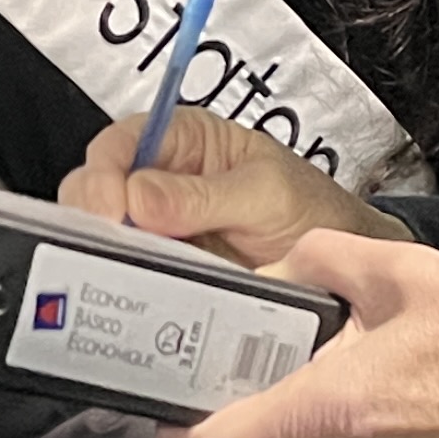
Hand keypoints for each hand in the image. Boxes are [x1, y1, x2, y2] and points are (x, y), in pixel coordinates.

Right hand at [57, 105, 407, 268]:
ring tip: (118, 273)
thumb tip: (141, 196)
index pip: (120, 144)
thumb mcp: (266, 194)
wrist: (344, 266)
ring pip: (103, 236)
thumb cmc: (314, 210)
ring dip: (103, 255)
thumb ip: (205, 195)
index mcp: (182, 141)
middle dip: (93, 216)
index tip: (113, 209)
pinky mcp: (163, 272)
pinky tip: (129, 296)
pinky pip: (127, 276)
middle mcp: (160, 182)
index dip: (105, 173)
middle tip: (111, 246)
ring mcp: (157, 231)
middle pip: (96, 189)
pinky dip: (121, 286)